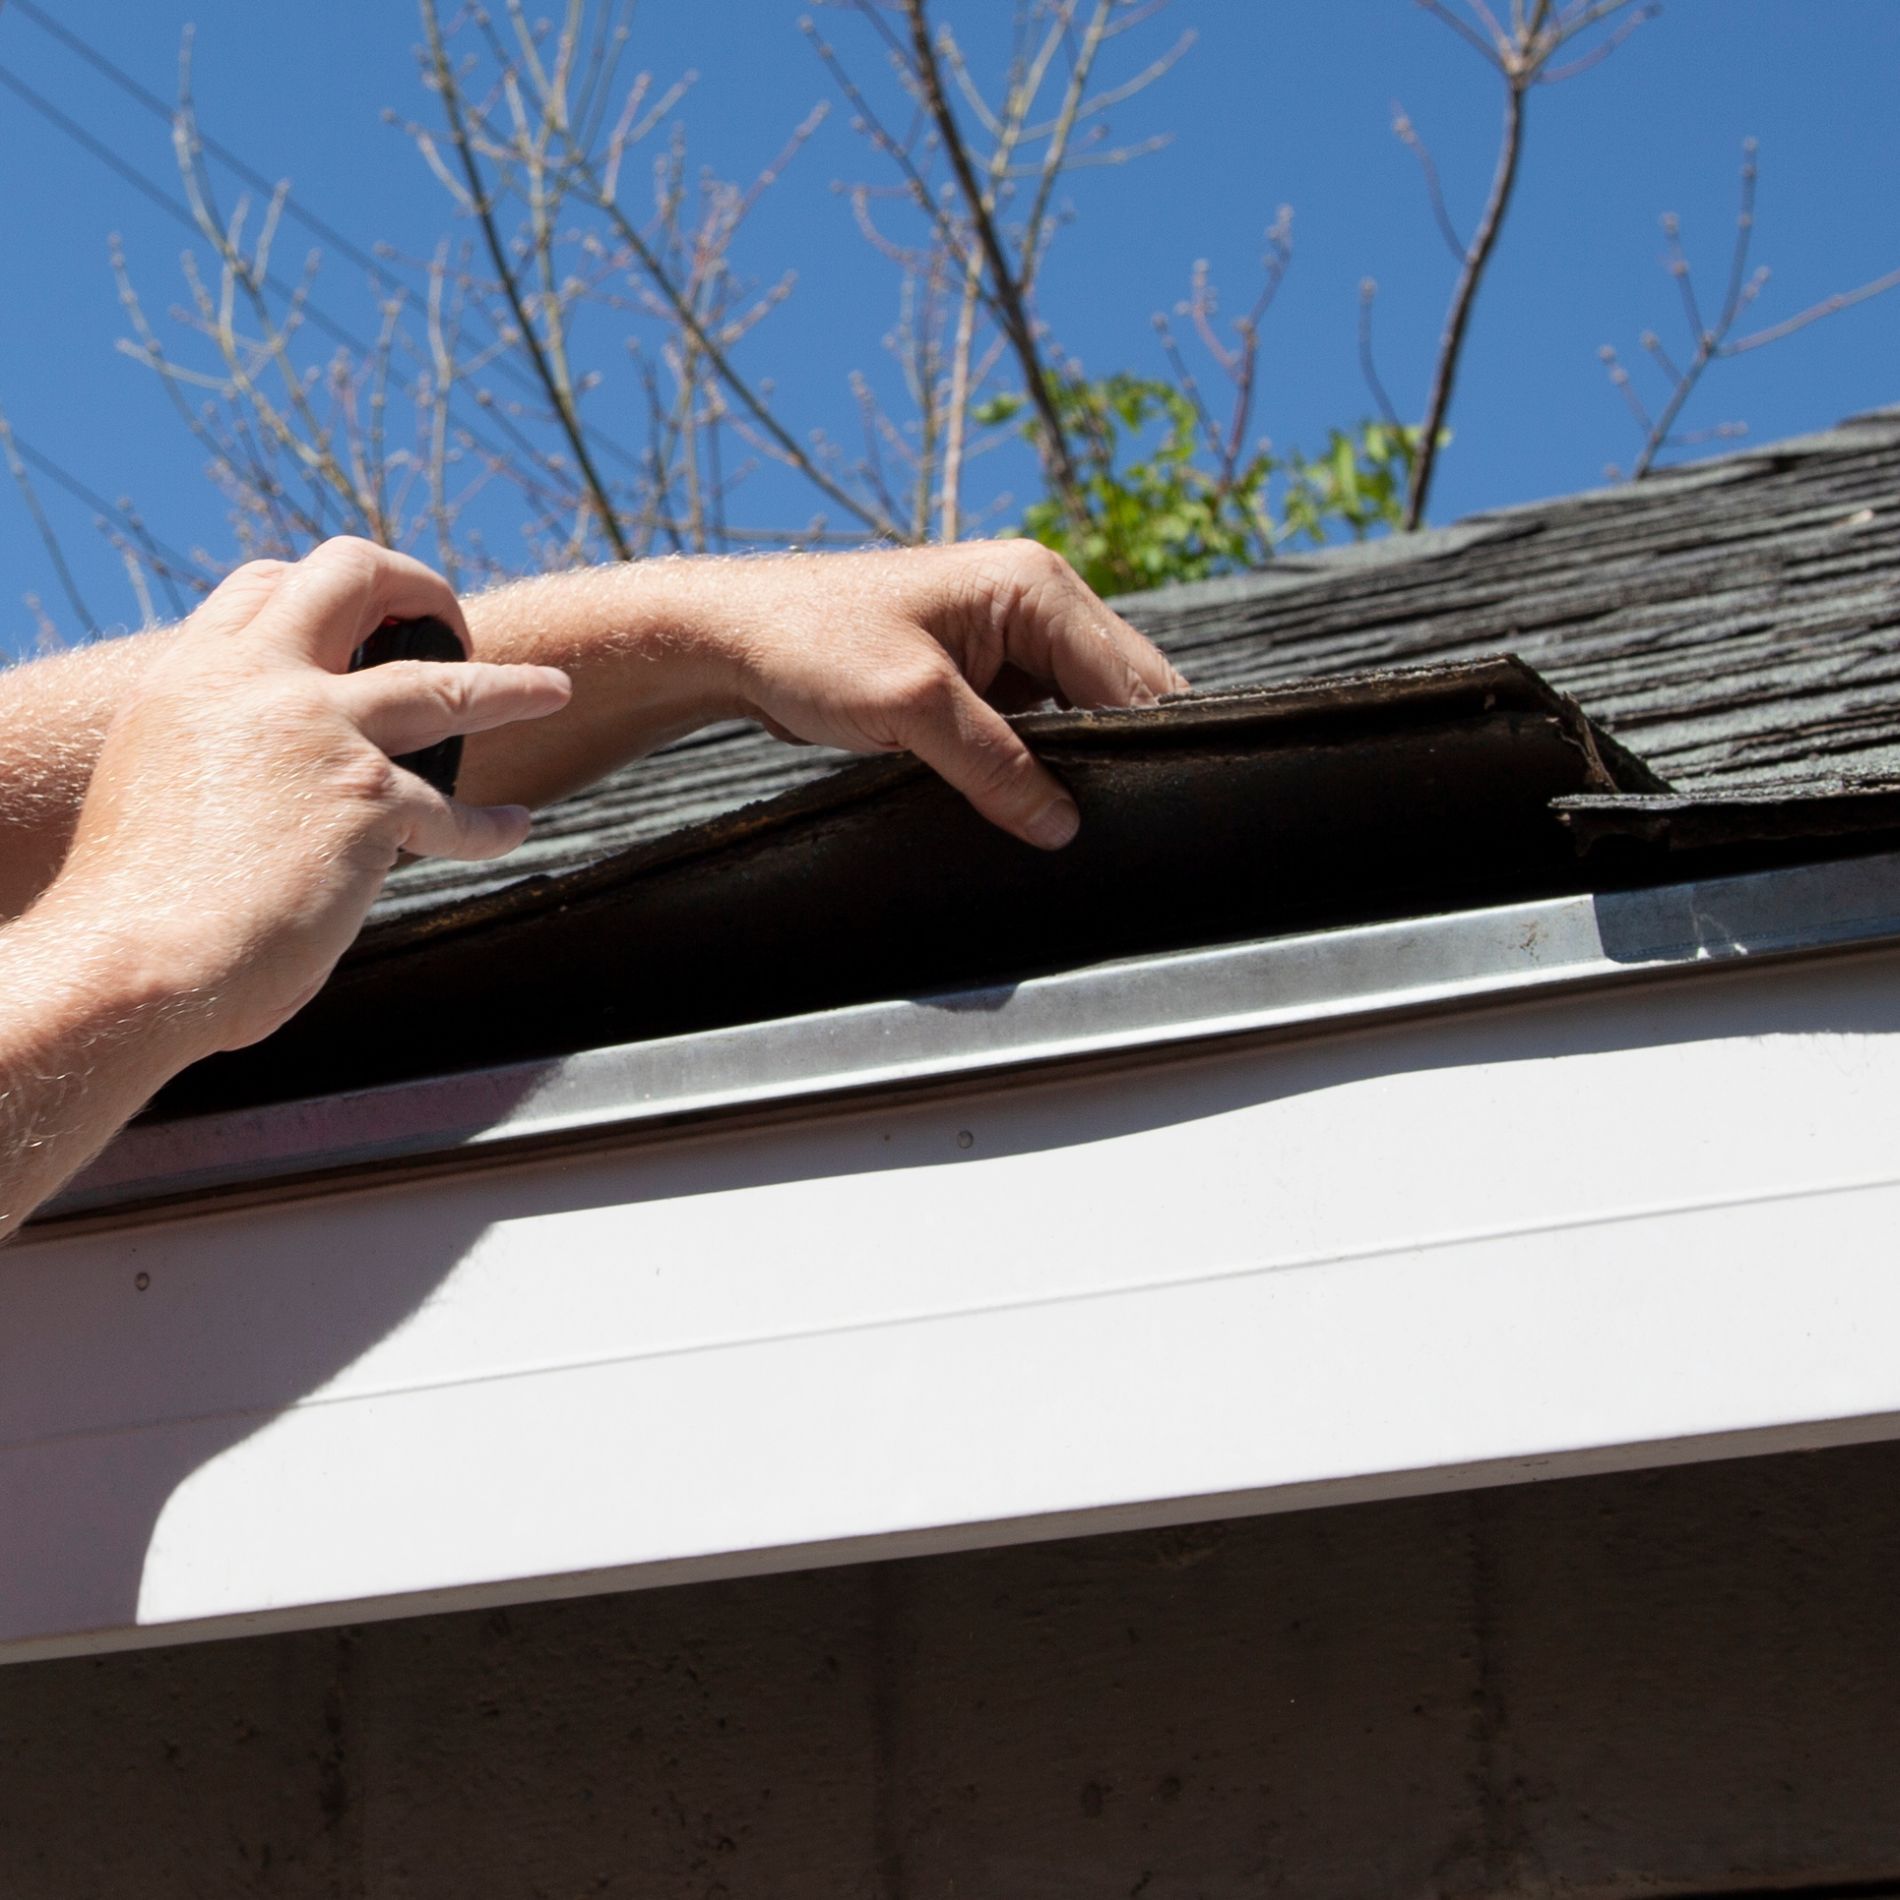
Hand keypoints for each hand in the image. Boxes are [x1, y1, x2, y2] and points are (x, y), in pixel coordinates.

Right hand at [46, 537, 569, 1057]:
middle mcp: (256, 681)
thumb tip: (277, 769)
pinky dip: (492, 827)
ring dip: (510, 686)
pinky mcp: (371, 801)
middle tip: (453, 625)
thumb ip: (222, 749)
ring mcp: (321, 732)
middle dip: (418, 587)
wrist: (136, 963)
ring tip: (554, 690)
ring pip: (444, 683)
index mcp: (191, 675)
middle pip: (353, 574)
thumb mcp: (160, 783)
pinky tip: (513, 828)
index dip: (323, 593)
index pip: (266, 586)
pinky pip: (455, 813)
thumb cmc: (140, 905)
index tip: (361, 621)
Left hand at [679, 542, 1186, 848]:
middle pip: (1119, 693)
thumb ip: (996, 766)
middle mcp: (1037, 601)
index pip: (1133, 677)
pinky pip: (1039, 725)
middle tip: (1106, 826)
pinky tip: (1030, 803)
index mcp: (1037, 585)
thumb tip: (1062, 825)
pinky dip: (1039, 763)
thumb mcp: (912, 708)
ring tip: (1065, 818)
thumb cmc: (809, 644)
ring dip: (1075, 763)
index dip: (1142, 746)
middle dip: (1116, 755)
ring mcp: (1011, 639)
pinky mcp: (984, 674)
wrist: (730, 640)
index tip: (1138, 813)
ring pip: (1081, 713)